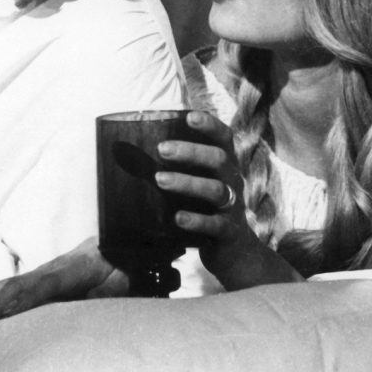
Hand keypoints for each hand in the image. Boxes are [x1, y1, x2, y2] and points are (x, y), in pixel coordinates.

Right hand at [0, 238, 126, 330]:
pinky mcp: (38, 278)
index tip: (1, 317)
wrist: (112, 246)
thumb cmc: (115, 265)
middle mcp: (49, 269)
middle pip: (14, 286)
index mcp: (69, 269)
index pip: (40, 285)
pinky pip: (11, 288)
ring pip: (7, 286)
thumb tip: (88, 302)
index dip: (20, 300)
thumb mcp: (118, 280)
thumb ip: (104, 292)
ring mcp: (41, 272)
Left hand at [155, 111, 302, 289]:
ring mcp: (233, 208)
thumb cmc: (207, 211)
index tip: (189, 117)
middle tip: (162, 149)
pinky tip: (177, 218)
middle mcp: (233, 182)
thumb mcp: (200, 186)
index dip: (210, 125)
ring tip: (160, 181)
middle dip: (191, 152)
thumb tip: (136, 153)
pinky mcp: (229, 232)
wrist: (236, 254)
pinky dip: (196, 220)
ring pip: (216, 191)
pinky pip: (215, 225)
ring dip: (188, 183)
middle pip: (219, 160)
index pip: (224, 138)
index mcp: (226, 167)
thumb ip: (181, 170)